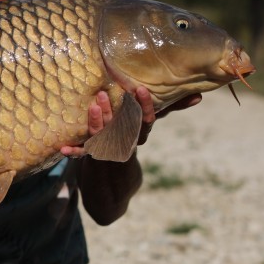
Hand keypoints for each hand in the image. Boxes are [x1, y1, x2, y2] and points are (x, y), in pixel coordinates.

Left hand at [59, 87, 201, 157]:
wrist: (115, 173)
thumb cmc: (133, 132)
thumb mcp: (150, 119)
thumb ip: (172, 106)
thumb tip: (200, 95)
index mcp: (140, 131)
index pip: (146, 120)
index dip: (144, 106)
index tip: (139, 90)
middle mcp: (126, 141)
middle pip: (123, 128)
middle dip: (116, 112)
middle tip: (106, 94)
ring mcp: (110, 149)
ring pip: (104, 137)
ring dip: (97, 123)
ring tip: (92, 106)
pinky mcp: (93, 156)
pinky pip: (83, 154)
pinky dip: (74, 152)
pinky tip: (62, 149)